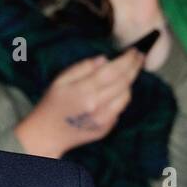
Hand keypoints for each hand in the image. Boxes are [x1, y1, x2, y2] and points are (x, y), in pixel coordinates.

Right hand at [15, 50, 143, 157]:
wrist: (47, 135)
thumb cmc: (51, 105)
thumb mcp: (60, 80)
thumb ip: (83, 67)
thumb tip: (105, 60)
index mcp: (84, 91)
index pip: (113, 70)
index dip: (127, 59)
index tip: (134, 51)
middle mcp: (97, 106)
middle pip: (124, 82)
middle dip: (134, 67)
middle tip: (139, 57)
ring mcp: (103, 120)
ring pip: (126, 96)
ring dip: (129, 83)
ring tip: (127, 73)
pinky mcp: (105, 128)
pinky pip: (120, 109)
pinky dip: (121, 98)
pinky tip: (115, 91)